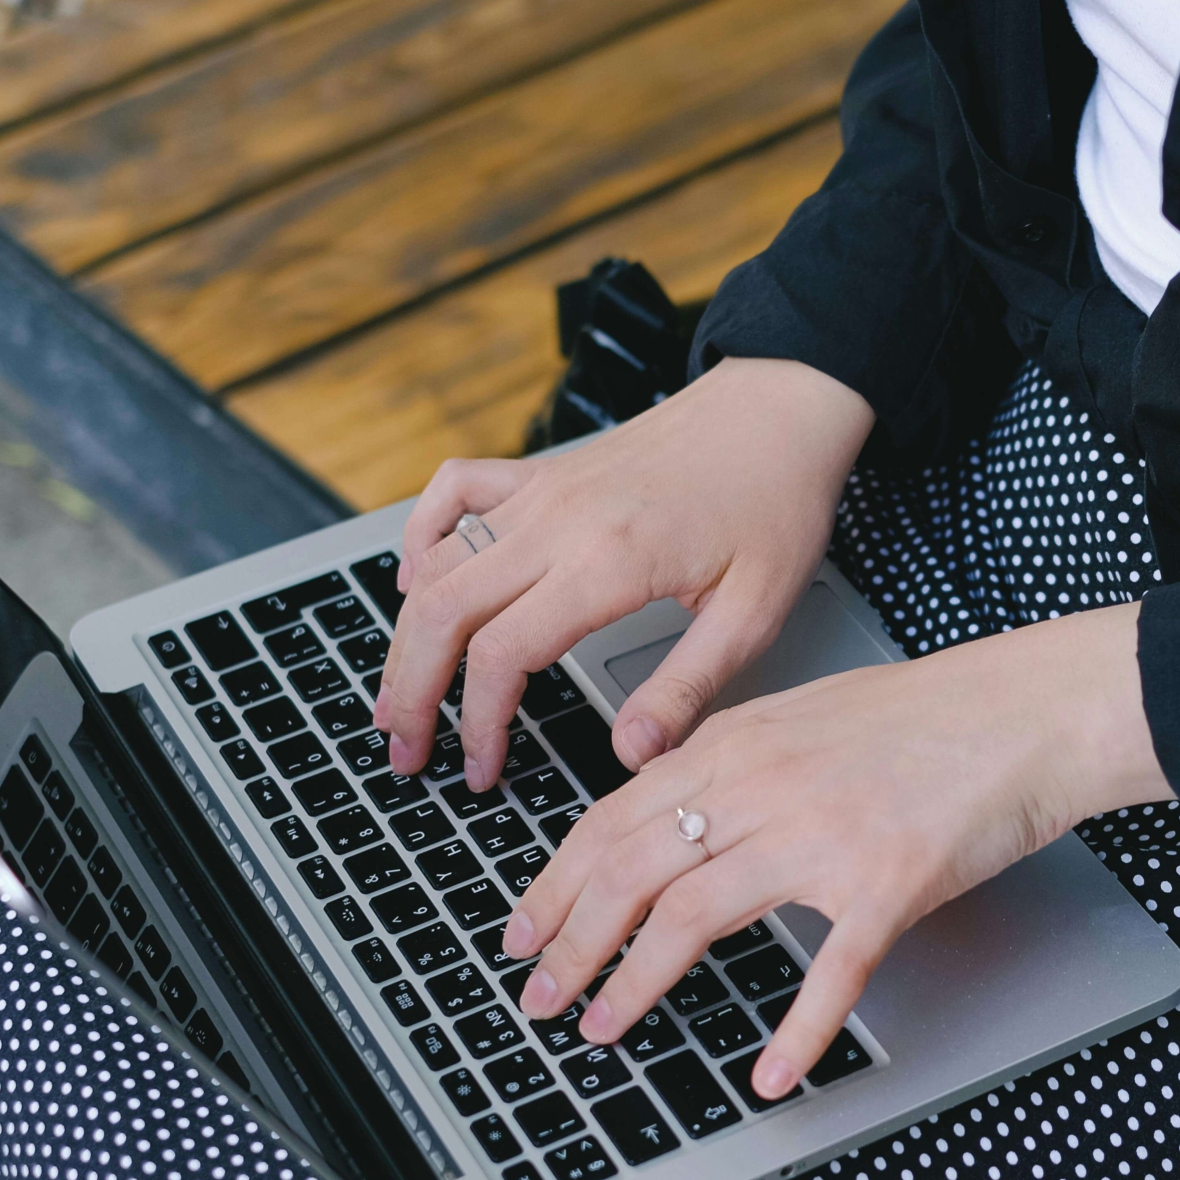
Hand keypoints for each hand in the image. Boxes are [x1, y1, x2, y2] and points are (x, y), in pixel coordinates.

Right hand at [373, 358, 873, 785]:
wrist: (782, 409)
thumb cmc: (776, 501)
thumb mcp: (754, 613)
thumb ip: (688, 689)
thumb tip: (635, 756)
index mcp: (610, 560)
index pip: (503, 654)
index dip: (478, 723)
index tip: (482, 770)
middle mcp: (560, 520)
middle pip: (443, 611)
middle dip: (410, 691)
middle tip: (405, 752)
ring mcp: (543, 490)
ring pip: (436, 562)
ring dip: (405, 634)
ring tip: (397, 695)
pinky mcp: (543, 471)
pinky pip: (454, 492)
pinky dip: (420, 536)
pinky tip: (414, 579)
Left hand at [500, 600, 1170, 1101]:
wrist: (1029, 711)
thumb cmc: (932, 716)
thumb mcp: (806, 715)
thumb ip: (734, 761)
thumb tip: (670, 808)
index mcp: (737, 742)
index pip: (613, 820)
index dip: (554, 886)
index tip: (521, 933)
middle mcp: (762, 785)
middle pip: (630, 871)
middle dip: (568, 944)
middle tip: (536, 999)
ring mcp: (822, 835)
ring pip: (693, 918)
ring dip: (635, 985)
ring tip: (603, 1029)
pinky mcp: (886, 884)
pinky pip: (827, 973)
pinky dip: (794, 1033)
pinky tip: (770, 1074)